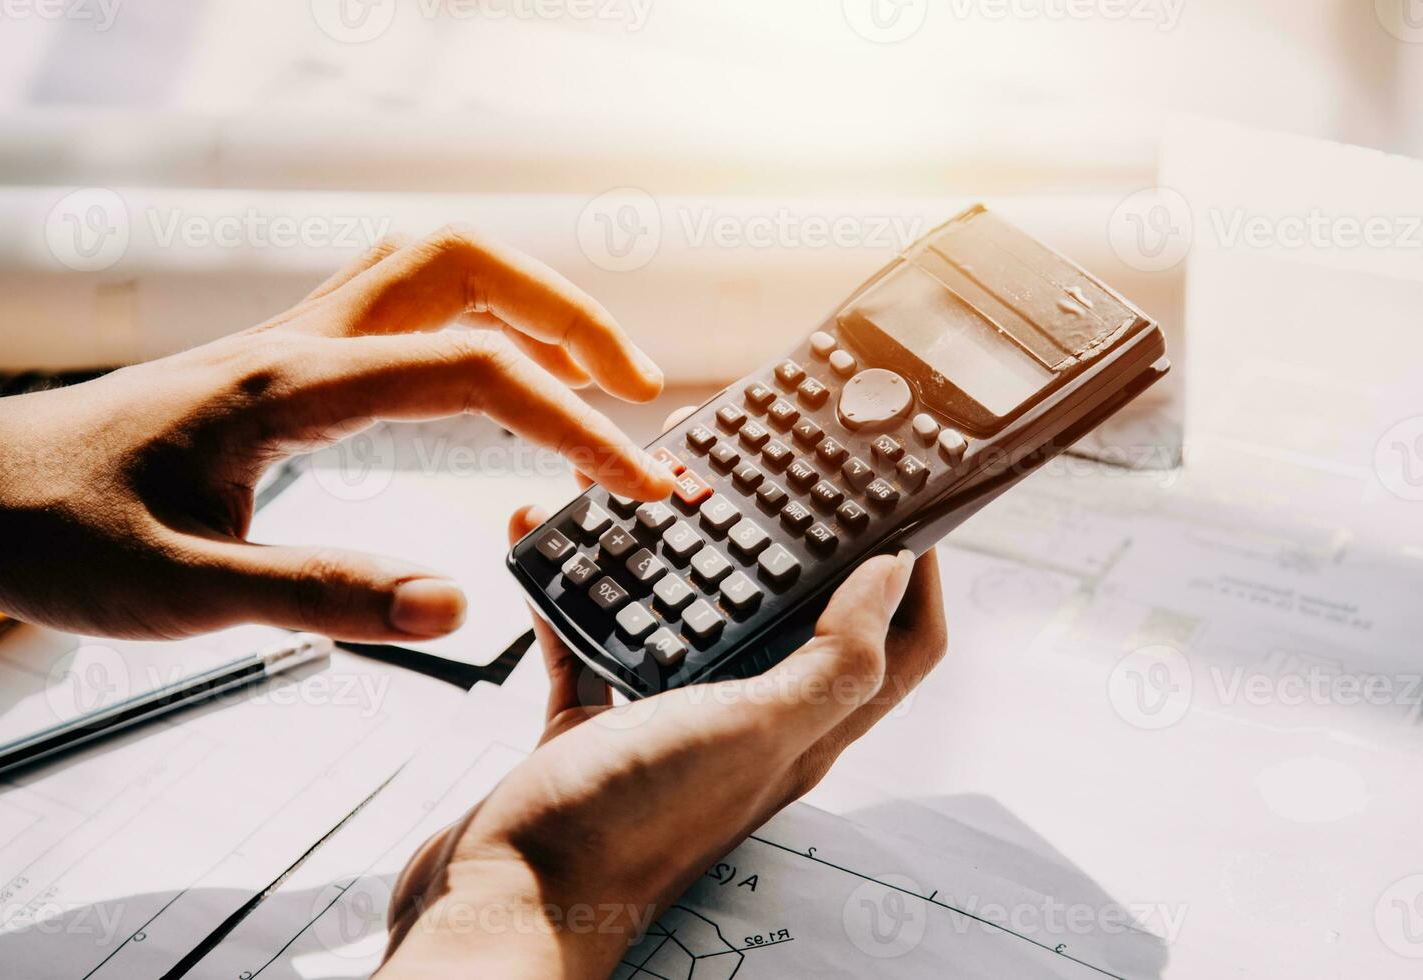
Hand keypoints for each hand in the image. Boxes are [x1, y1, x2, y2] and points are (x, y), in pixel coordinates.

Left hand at [0, 228, 674, 640]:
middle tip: (638, 392)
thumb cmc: (62, 535)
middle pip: (470, 264)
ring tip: (589, 382)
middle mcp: (303, 340)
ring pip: (439, 267)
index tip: (638, 483)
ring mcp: (293, 339)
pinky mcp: (284, 359)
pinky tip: (491, 387)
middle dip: (573, 317)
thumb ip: (321, 597)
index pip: (473, 369)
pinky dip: (477, 324)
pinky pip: (404, 303)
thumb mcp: (184, 591)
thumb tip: (454, 604)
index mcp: (293, 387)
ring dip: (530, 306)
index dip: (574, 421)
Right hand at [380, 500, 946, 977]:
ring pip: (687, 620)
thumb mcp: (753, 730)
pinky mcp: (597, 725)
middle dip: (787, 544)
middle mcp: (743, 724)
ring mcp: (668, 723)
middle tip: (771, 478)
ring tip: (649, 495)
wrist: (508, 896)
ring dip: (676, 558)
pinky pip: (595, 642)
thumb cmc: (630, 825)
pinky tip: (550, 546)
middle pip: (791, 620)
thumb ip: (831, 661)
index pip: (895, 650)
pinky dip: (579, 595)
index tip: (903, 507)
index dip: (916, 579)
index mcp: (801, 730)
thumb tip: (894, 579)